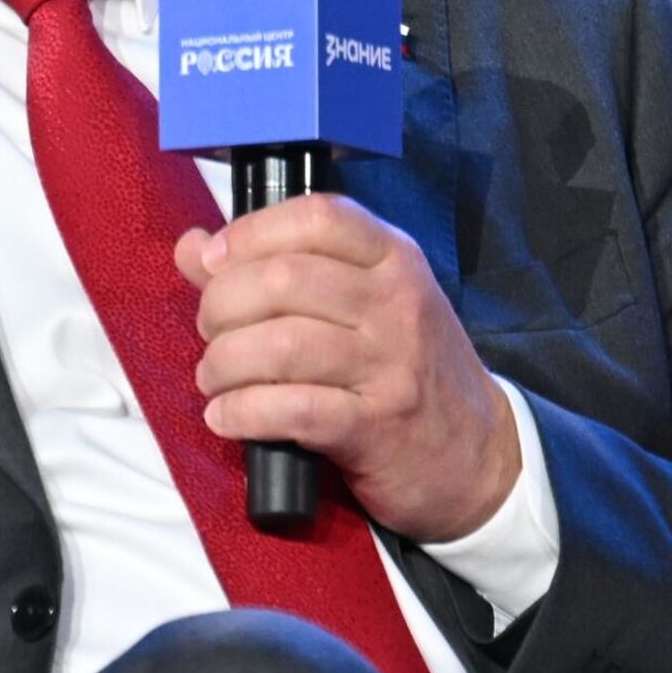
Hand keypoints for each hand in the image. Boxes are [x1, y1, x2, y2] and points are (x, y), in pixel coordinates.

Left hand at [173, 194, 520, 542]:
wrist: (478, 455)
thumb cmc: (400, 364)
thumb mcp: (356, 301)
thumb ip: (272, 266)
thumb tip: (192, 247)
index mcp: (392, 258)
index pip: (317, 217)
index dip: (251, 232)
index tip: (214, 260)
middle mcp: (396, 304)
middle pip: (283, 280)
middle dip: (222, 304)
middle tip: (209, 330)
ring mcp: (391, 366)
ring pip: (282, 345)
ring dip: (224, 362)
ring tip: (213, 377)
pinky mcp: (377, 428)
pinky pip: (292, 409)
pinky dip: (243, 411)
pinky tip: (225, 416)